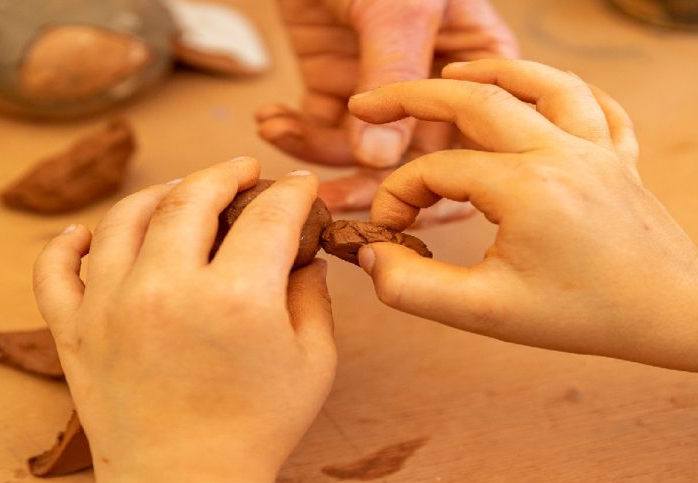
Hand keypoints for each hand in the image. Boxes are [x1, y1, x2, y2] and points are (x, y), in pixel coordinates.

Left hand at [33, 158, 335, 482]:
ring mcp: (109, 306)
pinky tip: (91, 233)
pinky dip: (70, 242)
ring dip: (160, 193)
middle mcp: (166, 289)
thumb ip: (312, 296)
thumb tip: (301, 254)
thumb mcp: (312, 363)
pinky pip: (55, 267)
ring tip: (182, 192)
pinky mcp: (73, 330)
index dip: (292, 192)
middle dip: (225, 174)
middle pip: (192, 197)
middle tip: (242, 172)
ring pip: (126, 216)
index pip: (269, 215)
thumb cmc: (257, 431)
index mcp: (236, 297)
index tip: (298, 186)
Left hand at [258, 0, 517, 224]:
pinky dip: (292, 133)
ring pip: (359, 156)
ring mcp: (383, 92)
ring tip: (276, 136)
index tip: (396, 202)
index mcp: (476, 67)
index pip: (475, 145)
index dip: (443, 185)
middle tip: (325, 196)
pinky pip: (319, 132)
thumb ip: (397, 78)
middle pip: (414, 164)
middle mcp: (434, 89)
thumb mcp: (400, 8)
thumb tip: (380, 160)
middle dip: (366, 185)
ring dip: (314, 157)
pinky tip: (269, 117)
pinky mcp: (337, 89)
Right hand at [352, 59, 697, 370]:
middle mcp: (562, 152)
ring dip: (491, 71)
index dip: (396, 195)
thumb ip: (414, 288)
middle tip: (370, 100)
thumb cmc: (585, 316)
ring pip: (542, 83)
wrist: (676, 318)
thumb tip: (372, 255)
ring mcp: (597, 149)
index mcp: (526, 186)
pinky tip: (542, 93)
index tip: (387, 229)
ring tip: (452, 71)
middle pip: (477, 100)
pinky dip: (563, 89)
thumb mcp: (485, 313)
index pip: (436, 171)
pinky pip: (596, 105)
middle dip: (413, 97)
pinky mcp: (620, 159)